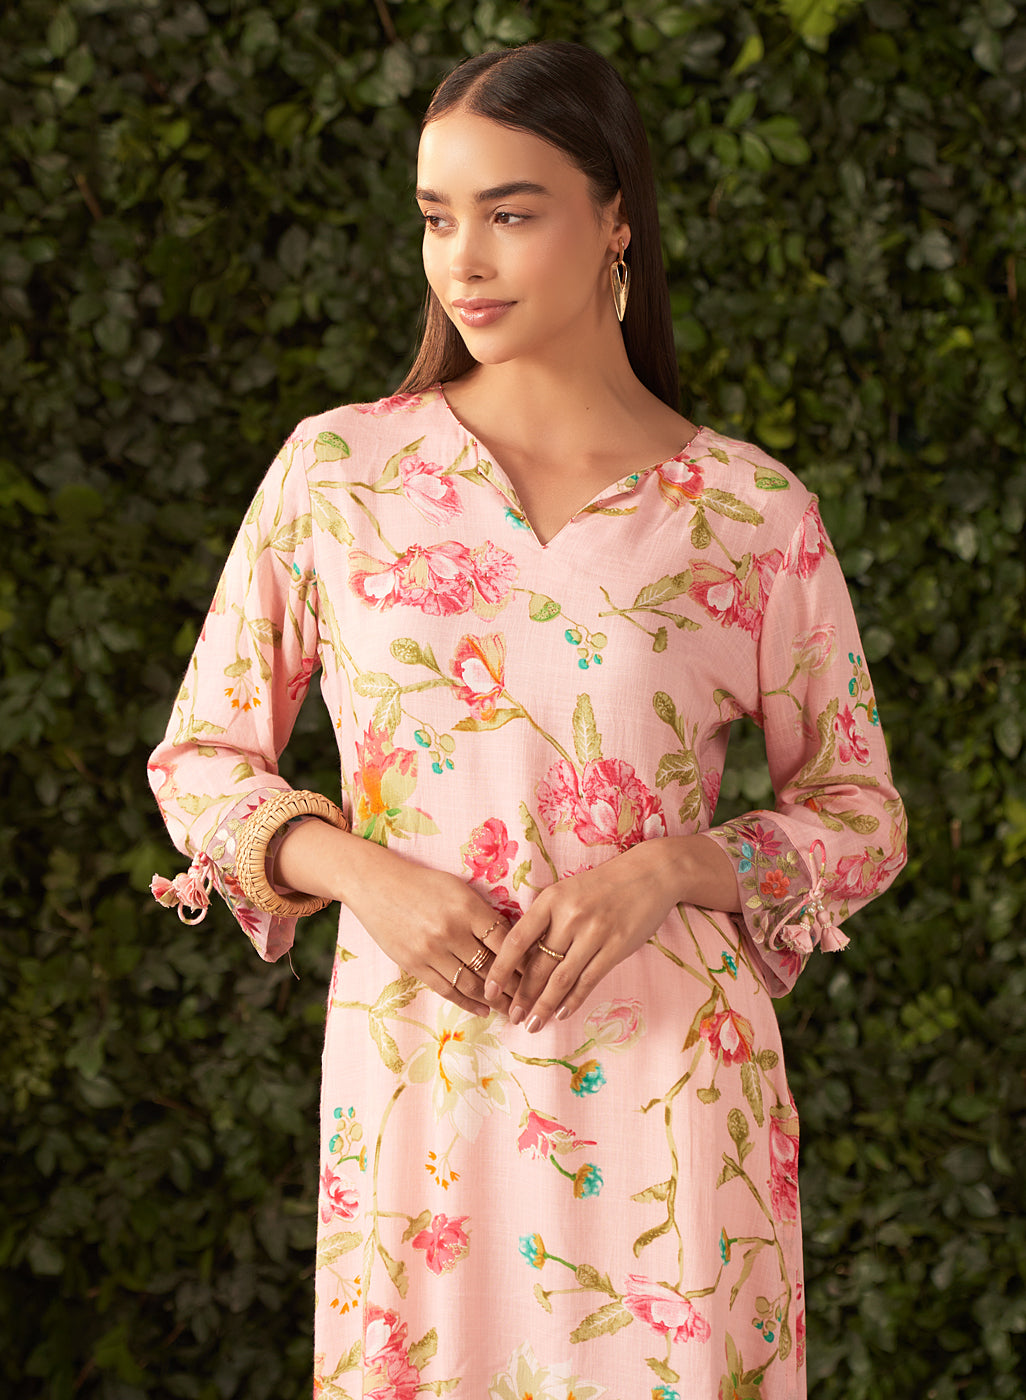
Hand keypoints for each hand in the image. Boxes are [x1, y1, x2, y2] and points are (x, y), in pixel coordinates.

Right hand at [274, 821, 519, 1016]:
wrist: (375, 885)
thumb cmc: (422, 883)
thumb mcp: (458, 889)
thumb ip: (483, 914)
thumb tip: (513, 941)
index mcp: (467, 907)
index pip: (505, 942)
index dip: (525, 962)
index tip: (541, 974)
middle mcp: (451, 931)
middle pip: (491, 967)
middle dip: (516, 988)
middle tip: (533, 1001)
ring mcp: (431, 950)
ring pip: (472, 984)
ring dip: (495, 1001)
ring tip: (512, 1011)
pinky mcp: (414, 964)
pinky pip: (446, 990)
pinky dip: (468, 1003)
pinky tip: (483, 1010)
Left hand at [482, 840, 685, 1030]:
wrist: (651, 873)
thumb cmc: (603, 885)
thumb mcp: (567, 891)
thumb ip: (546, 920)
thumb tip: (522, 959)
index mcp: (551, 899)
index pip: (517, 940)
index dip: (500, 968)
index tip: (489, 989)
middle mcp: (570, 916)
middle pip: (538, 965)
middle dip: (521, 996)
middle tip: (511, 1017)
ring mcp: (594, 933)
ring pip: (561, 979)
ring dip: (543, 1006)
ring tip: (532, 1024)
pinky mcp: (616, 947)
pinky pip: (588, 981)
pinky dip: (572, 1001)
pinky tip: (560, 1014)